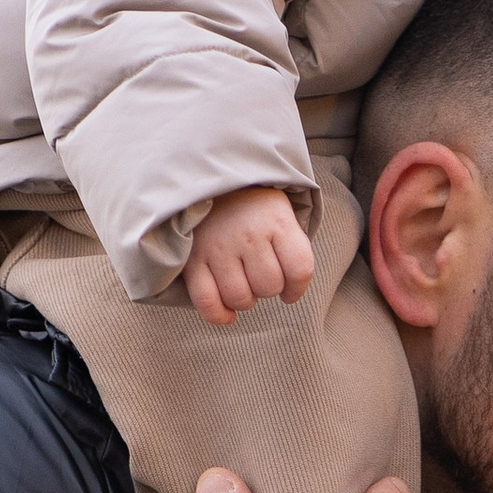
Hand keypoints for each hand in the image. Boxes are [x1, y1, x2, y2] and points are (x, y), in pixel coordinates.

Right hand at [185, 186, 316, 324]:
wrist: (206, 178)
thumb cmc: (250, 203)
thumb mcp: (279, 210)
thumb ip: (290, 243)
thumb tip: (292, 287)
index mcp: (277, 220)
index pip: (300, 269)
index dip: (298, 288)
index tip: (291, 292)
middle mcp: (248, 234)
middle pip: (269, 287)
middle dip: (268, 289)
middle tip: (258, 275)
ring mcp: (218, 247)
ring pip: (240, 298)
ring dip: (244, 300)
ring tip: (241, 284)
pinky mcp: (192, 259)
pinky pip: (207, 302)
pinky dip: (219, 315)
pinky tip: (227, 313)